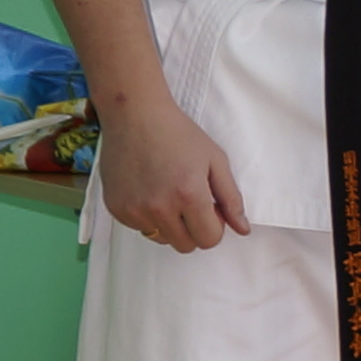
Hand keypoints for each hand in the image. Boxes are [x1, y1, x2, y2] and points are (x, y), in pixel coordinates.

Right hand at [100, 96, 250, 251]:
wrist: (135, 115)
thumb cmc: (178, 133)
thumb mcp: (215, 160)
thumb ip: (231, 198)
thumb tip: (243, 230)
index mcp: (189, 195)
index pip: (209, 240)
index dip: (214, 226)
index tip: (210, 208)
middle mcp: (160, 208)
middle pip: (186, 245)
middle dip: (194, 228)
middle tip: (190, 201)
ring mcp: (135, 210)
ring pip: (162, 238)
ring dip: (170, 225)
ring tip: (168, 193)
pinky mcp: (116, 208)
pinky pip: (140, 228)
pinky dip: (148, 217)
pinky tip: (149, 189)